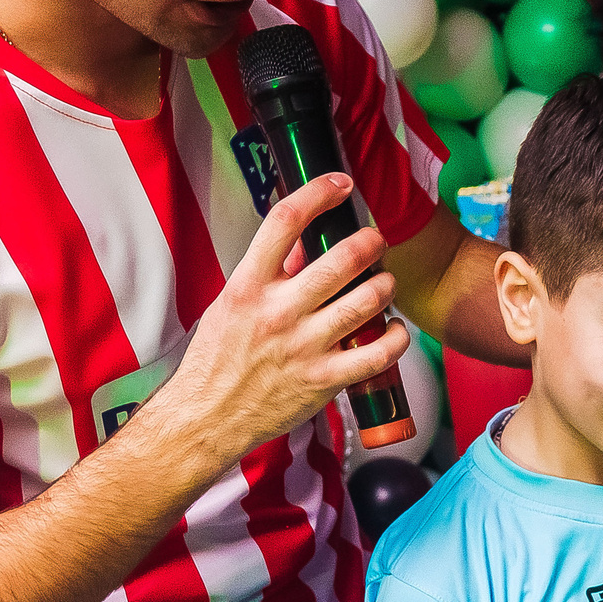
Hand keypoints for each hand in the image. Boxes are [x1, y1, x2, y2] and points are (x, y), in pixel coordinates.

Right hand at [143, 173, 405, 471]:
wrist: (207, 418)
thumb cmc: (217, 361)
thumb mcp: (229, 306)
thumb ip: (266, 275)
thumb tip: (299, 245)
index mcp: (248, 287)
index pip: (284, 222)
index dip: (318, 193)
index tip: (340, 183)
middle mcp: (278, 312)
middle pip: (340, 260)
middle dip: (369, 242)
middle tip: (376, 240)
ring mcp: (303, 347)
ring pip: (364, 302)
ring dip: (385, 286)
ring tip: (386, 282)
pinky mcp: (323, 380)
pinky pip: (375, 354)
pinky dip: (395, 338)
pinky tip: (396, 330)